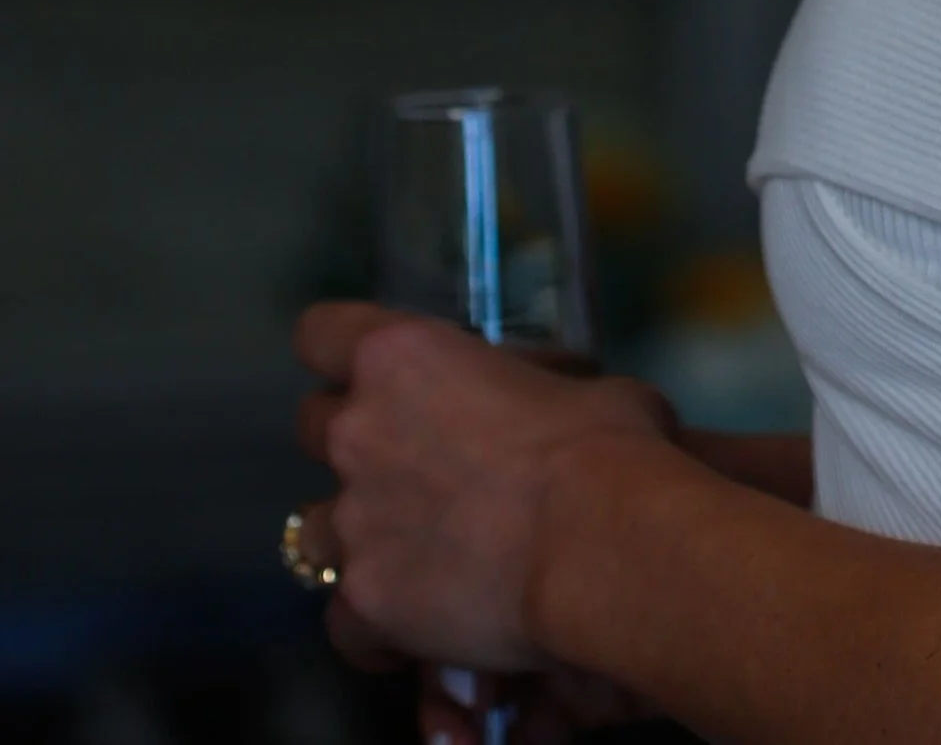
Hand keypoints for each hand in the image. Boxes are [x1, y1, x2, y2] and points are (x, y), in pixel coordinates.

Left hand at [294, 302, 675, 672]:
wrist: (596, 541)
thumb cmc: (601, 437)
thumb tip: (541, 403)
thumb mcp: (574, 378)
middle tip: (412, 464)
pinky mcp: (364, 602)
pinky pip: (346, 621)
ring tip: (408, 555)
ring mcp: (352, 522)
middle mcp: (358, 432)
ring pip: (312, 528)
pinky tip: (414, 634)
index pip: (320, 333)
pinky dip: (374, 627)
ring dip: (352, 535)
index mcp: (400, 356)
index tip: (370, 371)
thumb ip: (530, 384)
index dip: (338, 351)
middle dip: (353, 443)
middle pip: (313, 426)